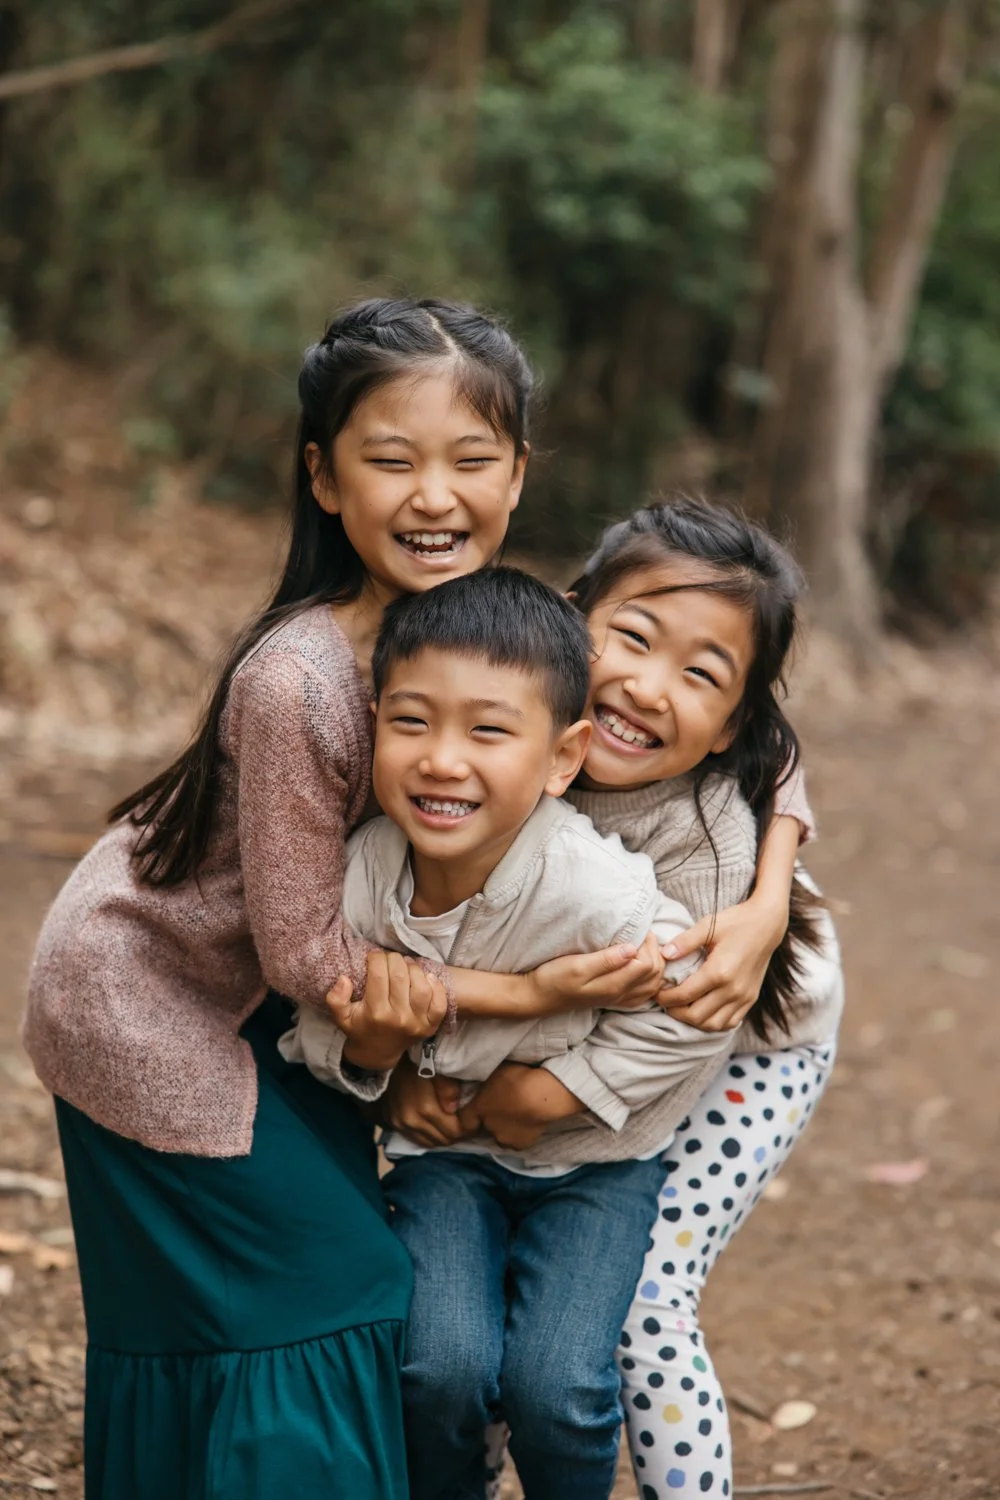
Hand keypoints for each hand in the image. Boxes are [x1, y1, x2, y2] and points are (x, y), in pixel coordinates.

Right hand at [326, 951, 447, 1071]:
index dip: (376, 958)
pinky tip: (426, 978)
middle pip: (400, 977)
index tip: (374, 955)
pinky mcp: (431, 1026)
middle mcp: (398, 1019)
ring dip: (414, 969)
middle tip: (389, 957)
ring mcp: (417, 1023)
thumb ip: (335, 999)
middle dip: (394, 959)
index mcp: (376, 1014)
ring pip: (421, 987)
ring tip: (405, 964)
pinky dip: (436, 987)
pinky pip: (440, 1003)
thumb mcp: (342, 1017)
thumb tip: (344, 979)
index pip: (379, 976)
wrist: (378, 1053)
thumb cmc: (360, 1028)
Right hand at [381, 1056, 469, 1149]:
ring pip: (429, 1143)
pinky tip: (435, 1126)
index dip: (468, 1129)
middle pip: (442, 1140)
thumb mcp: (438, 1069)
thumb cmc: (418, 1060)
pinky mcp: (392, 1123)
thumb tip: (454, 1110)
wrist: (389, 1058)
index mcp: (425, 1108)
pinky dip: (428, 1136)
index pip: (454, 1132)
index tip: (475, 1122)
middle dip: (457, 1135)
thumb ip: (449, 1089)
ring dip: (442, 1137)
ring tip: (452, 1126)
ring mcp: (399, 1124)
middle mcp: (411, 1121)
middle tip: (466, 1125)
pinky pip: (415, 1139)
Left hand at [459, 1063, 584, 1151]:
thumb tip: (485, 1082)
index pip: (466, 1119)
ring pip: (501, 1134)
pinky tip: (528, 1122)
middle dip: (492, 1117)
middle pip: (486, 1125)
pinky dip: (520, 1134)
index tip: (479, 1107)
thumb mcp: (498, 1070)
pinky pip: (516, 1141)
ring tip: (519, 1114)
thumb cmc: (519, 1077)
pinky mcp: (519, 1145)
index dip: (472, 1114)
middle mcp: (487, 1126)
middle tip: (506, 1105)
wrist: (541, 1096)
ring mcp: (503, 1138)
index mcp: (478, 1107)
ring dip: (506, 1127)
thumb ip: (488, 1080)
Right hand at [527, 930, 663, 1015]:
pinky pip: (644, 992)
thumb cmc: (554, 978)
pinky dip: (650, 978)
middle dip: (655, 951)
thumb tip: (632, 948)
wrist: (538, 996)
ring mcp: (618, 998)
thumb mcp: (577, 966)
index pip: (648, 964)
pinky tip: (641, 965)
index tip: (637, 928)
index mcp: (614, 986)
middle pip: (656, 974)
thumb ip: (606, 960)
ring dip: (655, 963)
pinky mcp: (614, 998)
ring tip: (643, 945)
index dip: (648, 943)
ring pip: (653, 984)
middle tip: (642, 933)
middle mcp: (621, 994)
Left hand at [656, 894, 787, 1031]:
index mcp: (719, 971)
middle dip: (675, 1011)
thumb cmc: (736, 922)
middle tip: (665, 1001)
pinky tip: (703, 1010)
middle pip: (696, 1016)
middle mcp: (733, 989)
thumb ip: (684, 941)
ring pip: (713, 1024)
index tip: (656, 992)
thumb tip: (663, 954)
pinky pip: (729, 1022)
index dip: (665, 998)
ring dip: (693, 1021)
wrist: (767, 924)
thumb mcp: (708, 925)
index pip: (684, 995)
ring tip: (682, 1007)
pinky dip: (713, 1022)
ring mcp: (744, 997)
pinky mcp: (751, 999)